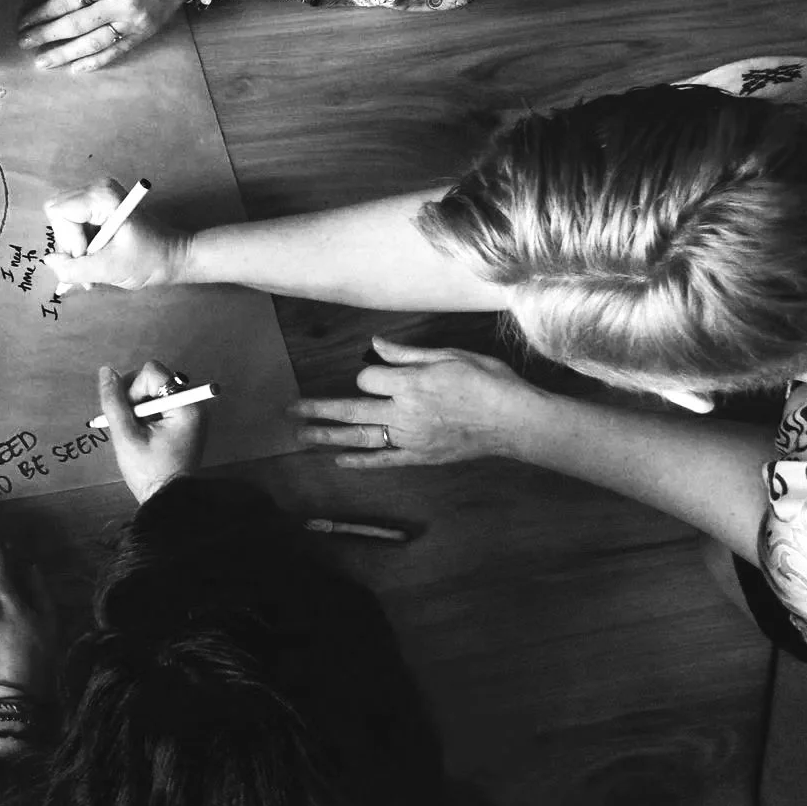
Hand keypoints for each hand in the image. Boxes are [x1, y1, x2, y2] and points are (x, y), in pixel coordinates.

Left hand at [15, 0, 197, 72]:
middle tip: (24, 44)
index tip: (24, 22)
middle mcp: (120, 5)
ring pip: (93, 44)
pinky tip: (77, 68)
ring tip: (44, 62)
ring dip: (66, 55)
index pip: (67, 1)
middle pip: (75, 25)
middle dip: (46, 36)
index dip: (43, 13)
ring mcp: (134, 22)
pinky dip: (96, 61)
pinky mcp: (145, 32)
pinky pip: (117, 51)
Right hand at [44, 178, 190, 293]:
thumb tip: (48, 262)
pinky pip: (73, 223)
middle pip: (58, 214)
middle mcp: (97, 188)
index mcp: (102, 196)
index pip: (59, 212)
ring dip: (75, 248)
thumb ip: (74, 268)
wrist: (173, 257)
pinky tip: (96, 257)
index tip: (89, 255)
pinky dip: (80, 244)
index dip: (68, 239)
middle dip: (70, 244)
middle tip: (89, 263)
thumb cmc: (148, 261)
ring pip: (63, 221)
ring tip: (95, 266)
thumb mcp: (110, 270)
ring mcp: (97, 195)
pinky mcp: (98, 206)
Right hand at [94, 361, 206, 503]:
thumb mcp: (126, 436)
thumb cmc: (149, 472)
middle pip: (154, 379)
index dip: (133, 389)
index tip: (131, 416)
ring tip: (139, 432)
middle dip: (136, 398)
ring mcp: (190, 412)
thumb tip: (106, 372)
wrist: (168, 501)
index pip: (152, 373)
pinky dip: (147, 414)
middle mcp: (193, 404)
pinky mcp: (184, 421)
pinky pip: (160, 403)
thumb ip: (114, 401)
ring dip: (140, 406)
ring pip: (154, 390)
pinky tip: (144, 433)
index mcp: (186, 406)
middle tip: (132, 425)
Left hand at [292, 338, 543, 468]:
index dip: (369, 372)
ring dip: (329, 436)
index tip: (381, 371)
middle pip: (351, 410)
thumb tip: (376, 344)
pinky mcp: (421, 456)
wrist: (516, 421)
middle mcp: (404, 412)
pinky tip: (341, 460)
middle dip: (318, 408)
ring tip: (302, 435)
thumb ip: (408, 354)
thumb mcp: (449, 355)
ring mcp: (411, 437)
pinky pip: (385, 460)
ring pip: (361, 437)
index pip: (368, 376)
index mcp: (410, 384)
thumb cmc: (488, 382)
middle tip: (290, 409)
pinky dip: (362, 461)